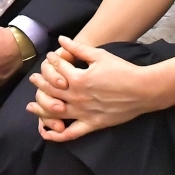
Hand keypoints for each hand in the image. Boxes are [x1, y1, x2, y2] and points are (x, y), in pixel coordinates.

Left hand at [27, 36, 164, 141]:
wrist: (143, 90)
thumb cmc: (122, 70)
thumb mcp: (99, 55)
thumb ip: (78, 49)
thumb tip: (62, 39)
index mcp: (78, 79)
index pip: (56, 70)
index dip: (51, 62)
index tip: (50, 57)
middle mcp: (77, 97)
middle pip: (50, 91)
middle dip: (40, 83)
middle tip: (34, 79)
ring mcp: (84, 113)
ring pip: (54, 113)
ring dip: (40, 108)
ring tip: (31, 105)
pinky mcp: (92, 124)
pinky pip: (70, 134)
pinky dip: (56, 135)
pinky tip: (46, 133)